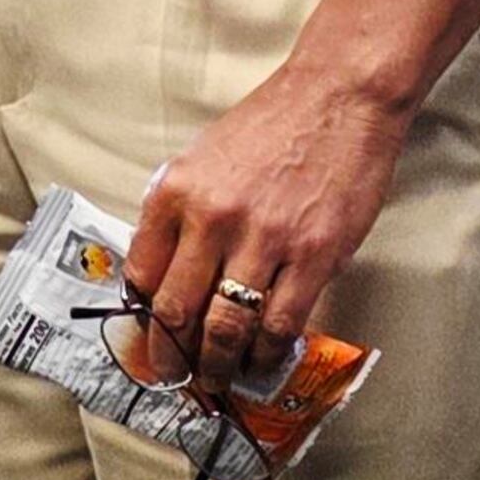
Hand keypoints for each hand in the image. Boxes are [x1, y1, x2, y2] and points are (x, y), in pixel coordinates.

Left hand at [119, 57, 413, 401]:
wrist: (339, 98)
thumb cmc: (271, 127)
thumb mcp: (202, 160)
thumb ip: (180, 214)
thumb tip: (163, 274)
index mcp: (176, 192)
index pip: (141, 274)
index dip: (141, 318)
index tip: (147, 339)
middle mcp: (213, 218)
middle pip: (176, 310)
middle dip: (172, 355)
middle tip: (176, 377)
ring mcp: (265, 240)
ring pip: (227, 328)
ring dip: (218, 366)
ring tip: (218, 380)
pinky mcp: (314, 256)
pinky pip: (280, 324)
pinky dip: (267, 353)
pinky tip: (262, 360)